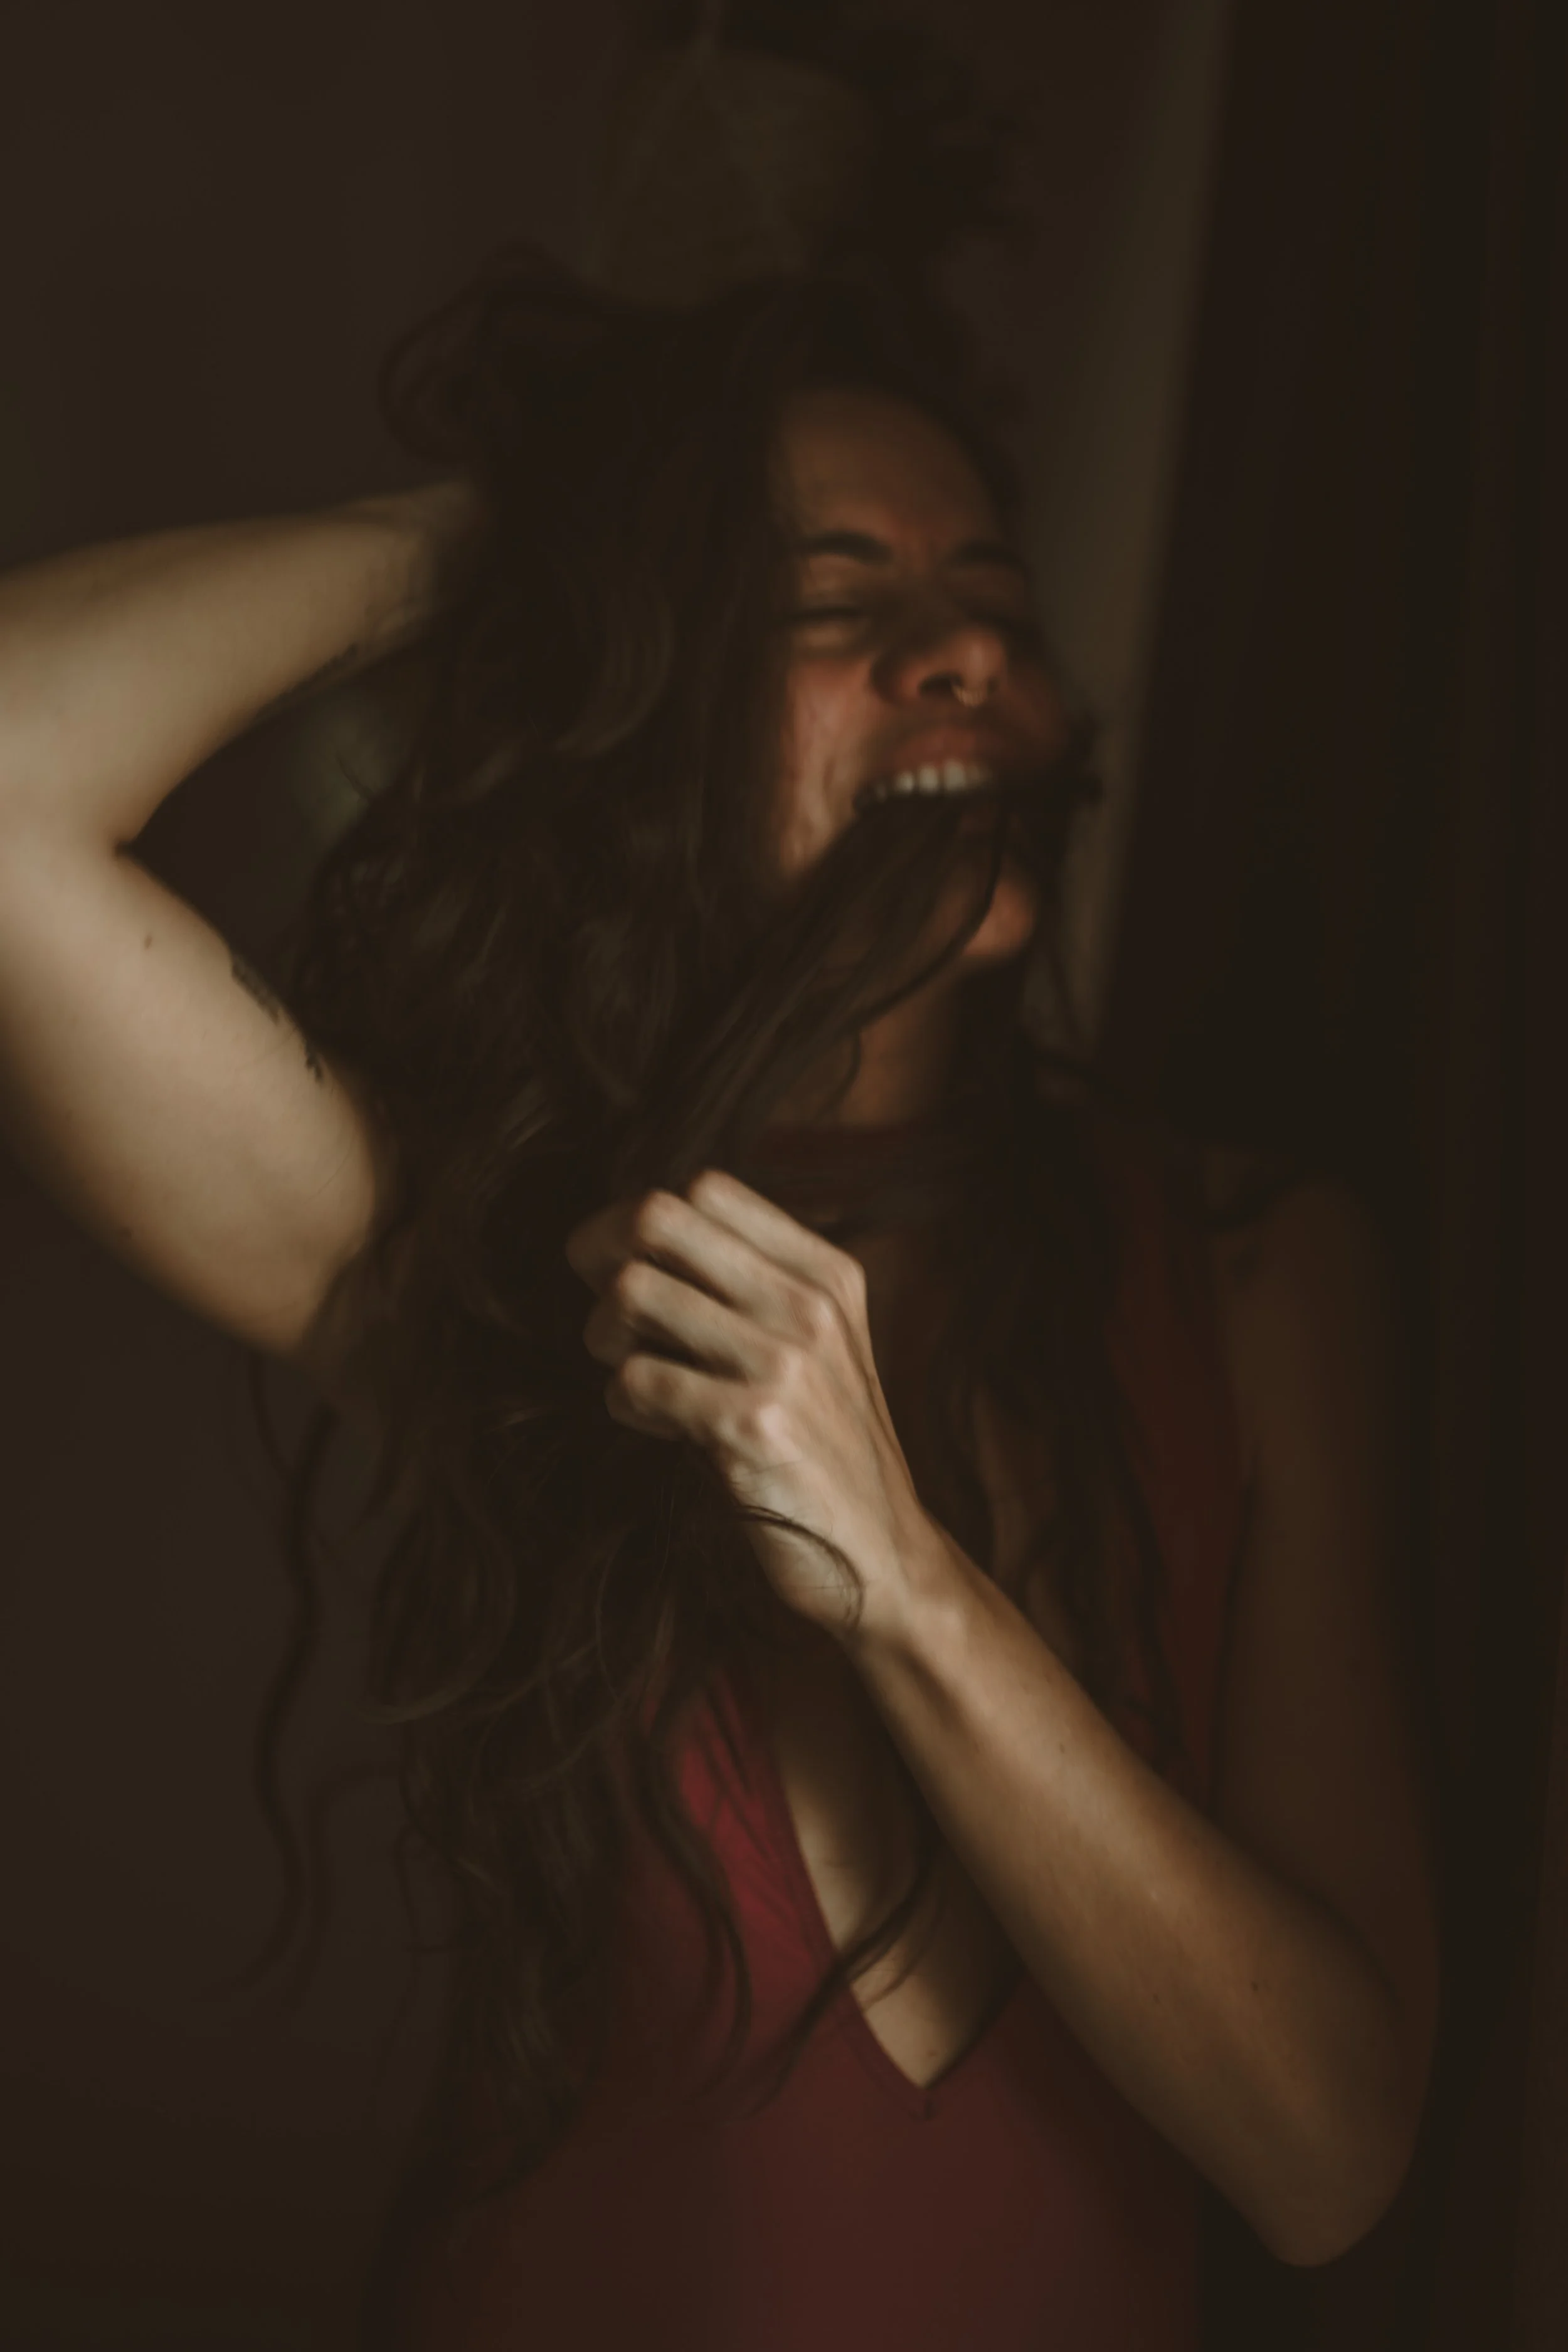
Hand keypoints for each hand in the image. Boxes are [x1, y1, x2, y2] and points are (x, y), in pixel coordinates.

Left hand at [564, 1170, 933, 1638]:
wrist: (881, 1551)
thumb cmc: (825, 1443)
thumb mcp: (820, 1342)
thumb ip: (753, 1283)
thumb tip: (635, 1233)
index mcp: (826, 1274)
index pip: (706, 1189)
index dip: (640, 1218)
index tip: (623, 1264)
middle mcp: (808, 1305)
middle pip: (657, 1218)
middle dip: (600, 1257)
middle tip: (603, 1311)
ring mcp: (783, 1363)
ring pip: (631, 1292)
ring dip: (605, 1337)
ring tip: (632, 1373)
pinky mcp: (751, 1425)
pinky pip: (634, 1380)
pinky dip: (625, 1402)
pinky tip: (660, 1425)